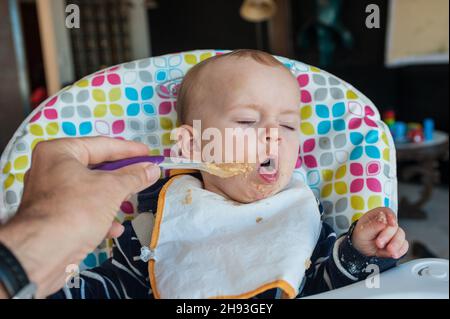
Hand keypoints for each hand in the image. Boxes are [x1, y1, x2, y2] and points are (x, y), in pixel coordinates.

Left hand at [0, 137, 159, 297]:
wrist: (44, 253)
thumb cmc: (76, 210)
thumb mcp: (113, 188)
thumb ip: (134, 176)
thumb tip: (152, 169)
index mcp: (59, 152)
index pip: (102, 145)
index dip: (129, 150)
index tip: (148, 154)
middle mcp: (49, 169)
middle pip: (95, 168)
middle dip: (121, 176)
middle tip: (143, 175)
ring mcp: (49, 195)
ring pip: (89, 191)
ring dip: (112, 198)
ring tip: (131, 201)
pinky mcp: (52, 218)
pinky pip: (81, 210)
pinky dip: (99, 217)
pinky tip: (114, 228)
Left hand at [351, 207, 408, 258]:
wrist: (361, 250)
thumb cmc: (361, 237)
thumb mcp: (362, 231)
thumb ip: (372, 226)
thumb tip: (383, 222)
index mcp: (378, 215)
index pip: (387, 212)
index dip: (391, 217)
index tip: (391, 224)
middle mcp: (388, 223)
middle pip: (394, 226)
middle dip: (388, 236)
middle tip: (379, 243)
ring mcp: (394, 233)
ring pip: (401, 236)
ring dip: (396, 244)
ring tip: (389, 251)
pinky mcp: (398, 244)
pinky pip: (404, 246)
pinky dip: (400, 250)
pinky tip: (394, 254)